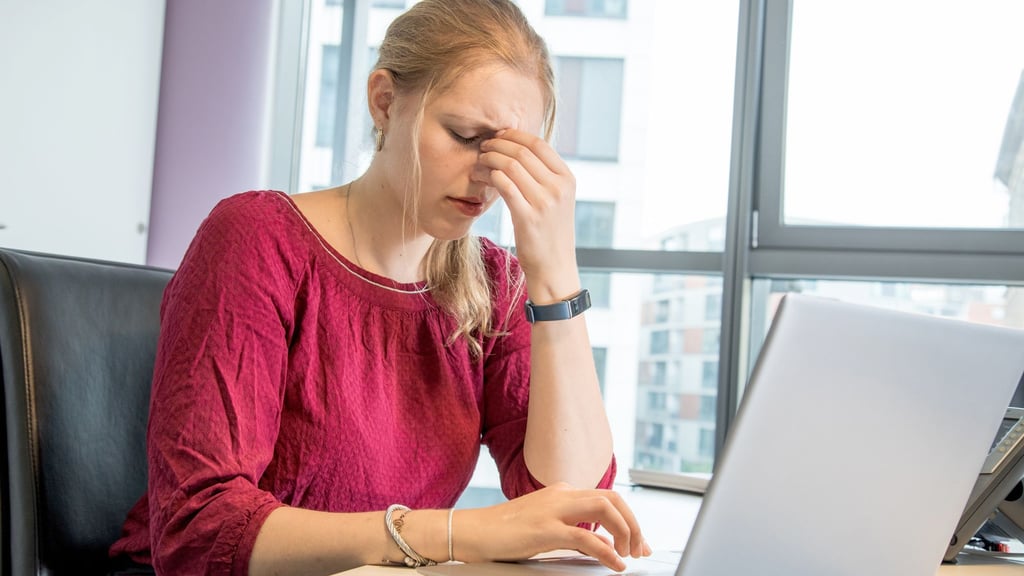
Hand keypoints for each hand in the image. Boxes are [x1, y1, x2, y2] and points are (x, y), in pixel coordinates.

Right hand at [457, 483, 651, 570]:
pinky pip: (585, 536)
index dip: (629, 519)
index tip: (638, 541)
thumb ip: (573, 531)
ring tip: (629, 554)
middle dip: (633, 523)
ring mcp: (552, 509)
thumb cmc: (503, 532)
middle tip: (640, 549)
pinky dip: (606, 550)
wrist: (471, 531)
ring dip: (625, 531)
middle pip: (612, 498)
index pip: (607, 497)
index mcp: (562, 492)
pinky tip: (614, 563)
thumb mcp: (545, 528)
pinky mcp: (544, 528)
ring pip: (605, 508)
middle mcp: (561, 494)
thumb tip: (600, 543)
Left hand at [478, 130, 578, 301]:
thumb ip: (545, 177)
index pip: (539, 144)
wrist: (554, 268)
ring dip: (490, 159)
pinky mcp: (528, 217)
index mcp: (567, 179)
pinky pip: (504, 185)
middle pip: (522, 152)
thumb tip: (520, 152)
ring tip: (479, 162)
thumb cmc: (551, 234)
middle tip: (483, 147)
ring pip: (510, 165)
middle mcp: (558, 187)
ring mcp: (544, 202)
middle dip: (498, 144)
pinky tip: (481, 178)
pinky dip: (490, 176)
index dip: (515, 135)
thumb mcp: (557, 201)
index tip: (499, 135)